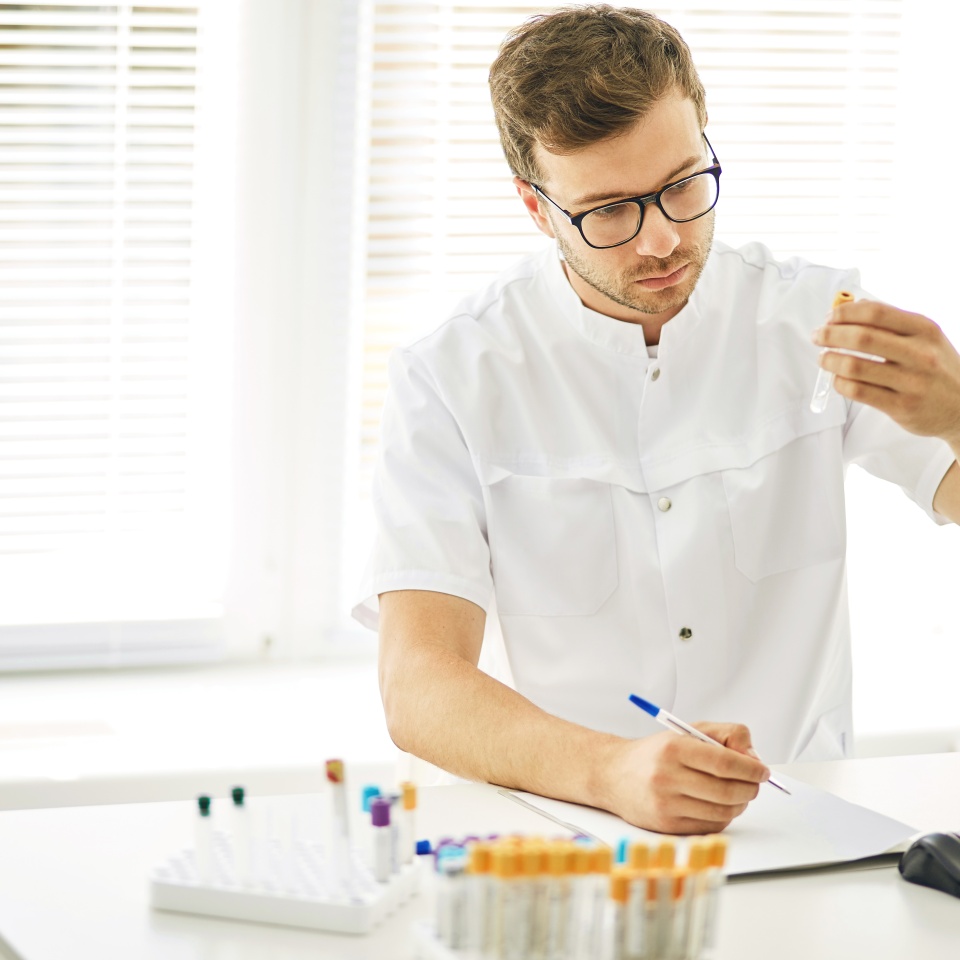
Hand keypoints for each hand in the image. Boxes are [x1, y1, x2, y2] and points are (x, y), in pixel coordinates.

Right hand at [603, 723, 768, 833]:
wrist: (614, 775)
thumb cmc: (655, 753)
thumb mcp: (687, 731)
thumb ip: (725, 735)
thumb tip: (753, 757)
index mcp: (673, 748)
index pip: (724, 762)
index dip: (750, 768)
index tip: (762, 770)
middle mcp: (667, 776)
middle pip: (726, 790)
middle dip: (749, 788)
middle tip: (754, 783)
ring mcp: (666, 804)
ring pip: (722, 811)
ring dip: (739, 804)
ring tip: (738, 793)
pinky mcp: (667, 826)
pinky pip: (710, 826)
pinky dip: (723, 817)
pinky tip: (718, 805)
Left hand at [813, 301, 959, 447]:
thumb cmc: (937, 369)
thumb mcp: (926, 339)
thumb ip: (893, 323)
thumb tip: (854, 306)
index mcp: (925, 330)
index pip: (876, 312)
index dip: (846, 313)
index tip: (830, 317)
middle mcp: (920, 354)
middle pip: (862, 337)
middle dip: (831, 334)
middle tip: (817, 336)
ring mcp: (912, 382)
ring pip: (856, 366)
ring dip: (831, 360)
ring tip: (823, 358)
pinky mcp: (901, 407)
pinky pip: (858, 391)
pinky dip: (840, 382)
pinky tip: (837, 378)